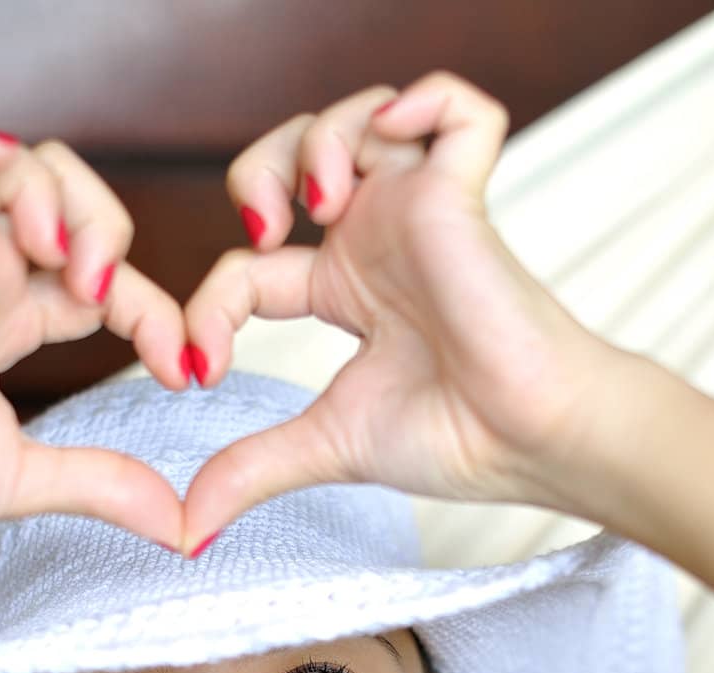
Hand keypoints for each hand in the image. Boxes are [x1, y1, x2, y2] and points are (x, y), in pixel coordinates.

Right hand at [0, 118, 189, 558]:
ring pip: (13, 161)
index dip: (154, 315)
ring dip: (65, 199)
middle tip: (115, 304)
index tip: (188, 374)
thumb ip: (104, 485)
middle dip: (112, 233)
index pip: (101, 285)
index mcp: (6, 325)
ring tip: (72, 272)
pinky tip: (19, 215)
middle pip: (64, 197)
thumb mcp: (26, 480)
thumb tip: (185, 527)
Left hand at [179, 72, 617, 549]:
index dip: (211, 307)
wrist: (528, 444)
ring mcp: (423, 214)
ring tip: (317, 200)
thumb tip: (184, 532)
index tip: (205, 369)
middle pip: (296, 159)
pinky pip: (462, 109)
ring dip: (320, 138)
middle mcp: (379, 245)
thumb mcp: (326, 448)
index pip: (250, 269)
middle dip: (256, 173)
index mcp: (345, 296)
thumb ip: (252, 471)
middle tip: (263, 228)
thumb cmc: (455, 443)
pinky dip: (427, 98)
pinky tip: (393, 137)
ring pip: (363, 117)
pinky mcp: (466, 195)